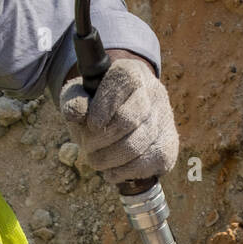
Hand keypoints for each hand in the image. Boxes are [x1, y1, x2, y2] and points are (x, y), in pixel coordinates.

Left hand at [60, 57, 179, 184]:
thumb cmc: (97, 108)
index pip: (122, 83)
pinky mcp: (169, 146)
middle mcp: (153, 92)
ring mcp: (164, 119)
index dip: (102, 108)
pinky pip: (146, 164)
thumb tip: (76, 111)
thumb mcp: (80, 97)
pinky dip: (124, 171)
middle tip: (88, 147)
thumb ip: (73, 100)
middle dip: (100, 140)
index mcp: (131, 72)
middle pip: (127, 120)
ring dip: (108, 159)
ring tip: (97, 160)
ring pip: (136, 146)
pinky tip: (113, 171)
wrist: (122, 122)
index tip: (91, 124)